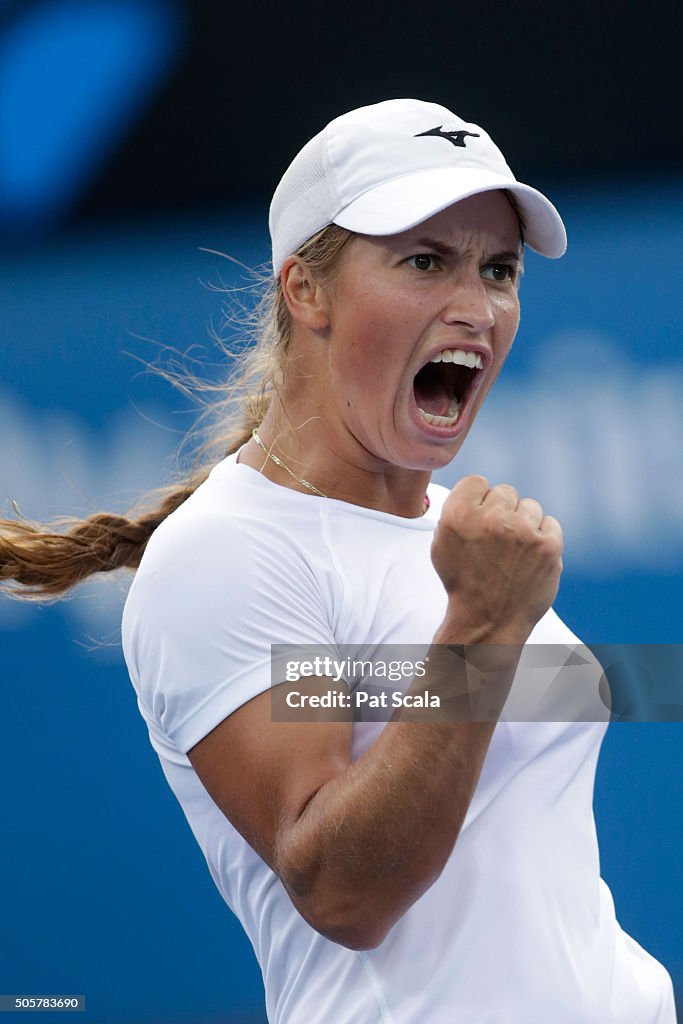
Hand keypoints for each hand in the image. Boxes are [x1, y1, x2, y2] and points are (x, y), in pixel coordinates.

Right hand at [431, 475, 562, 642]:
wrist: (488, 621)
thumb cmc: (464, 582)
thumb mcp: (442, 543)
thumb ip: (457, 511)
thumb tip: (478, 491)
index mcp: (458, 515)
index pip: (476, 481)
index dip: (478, 499)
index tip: (479, 517)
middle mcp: (491, 519)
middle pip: (505, 491)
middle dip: (501, 511)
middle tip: (497, 539)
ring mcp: (522, 531)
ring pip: (529, 506)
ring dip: (523, 523)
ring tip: (513, 550)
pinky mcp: (548, 545)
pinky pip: (550, 523)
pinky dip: (542, 536)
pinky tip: (530, 555)